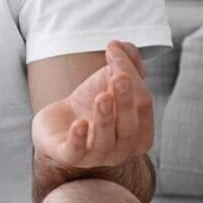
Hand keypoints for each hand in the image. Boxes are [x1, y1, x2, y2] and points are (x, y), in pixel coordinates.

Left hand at [32, 40, 152, 169]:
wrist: (58, 122)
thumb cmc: (91, 101)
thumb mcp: (109, 78)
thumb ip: (123, 61)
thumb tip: (123, 46)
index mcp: (140, 132)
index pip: (144, 105)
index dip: (132, 78)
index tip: (113, 51)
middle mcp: (122, 149)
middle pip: (129, 126)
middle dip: (125, 101)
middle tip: (118, 77)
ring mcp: (96, 157)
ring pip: (105, 141)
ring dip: (105, 118)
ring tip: (101, 97)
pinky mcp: (69, 156)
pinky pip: (77, 152)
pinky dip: (79, 139)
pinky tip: (79, 125)